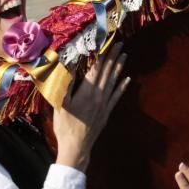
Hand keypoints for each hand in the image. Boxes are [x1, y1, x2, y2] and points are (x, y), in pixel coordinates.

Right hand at [54, 43, 129, 171]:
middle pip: (107, 72)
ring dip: (119, 67)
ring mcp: (105, 103)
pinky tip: (128, 79)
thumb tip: (68, 66)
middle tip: (120, 43)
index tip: (107, 42)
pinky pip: (117, 96)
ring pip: (114, 81)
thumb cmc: (65, 126)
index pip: (96, 68)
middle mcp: (99, 95)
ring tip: (125, 55)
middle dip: (113, 56)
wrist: (76, 146)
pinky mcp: (107, 111)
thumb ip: (66, 85)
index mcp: (86, 91)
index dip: (102, 54)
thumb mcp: (60, 104)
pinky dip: (122, 86)